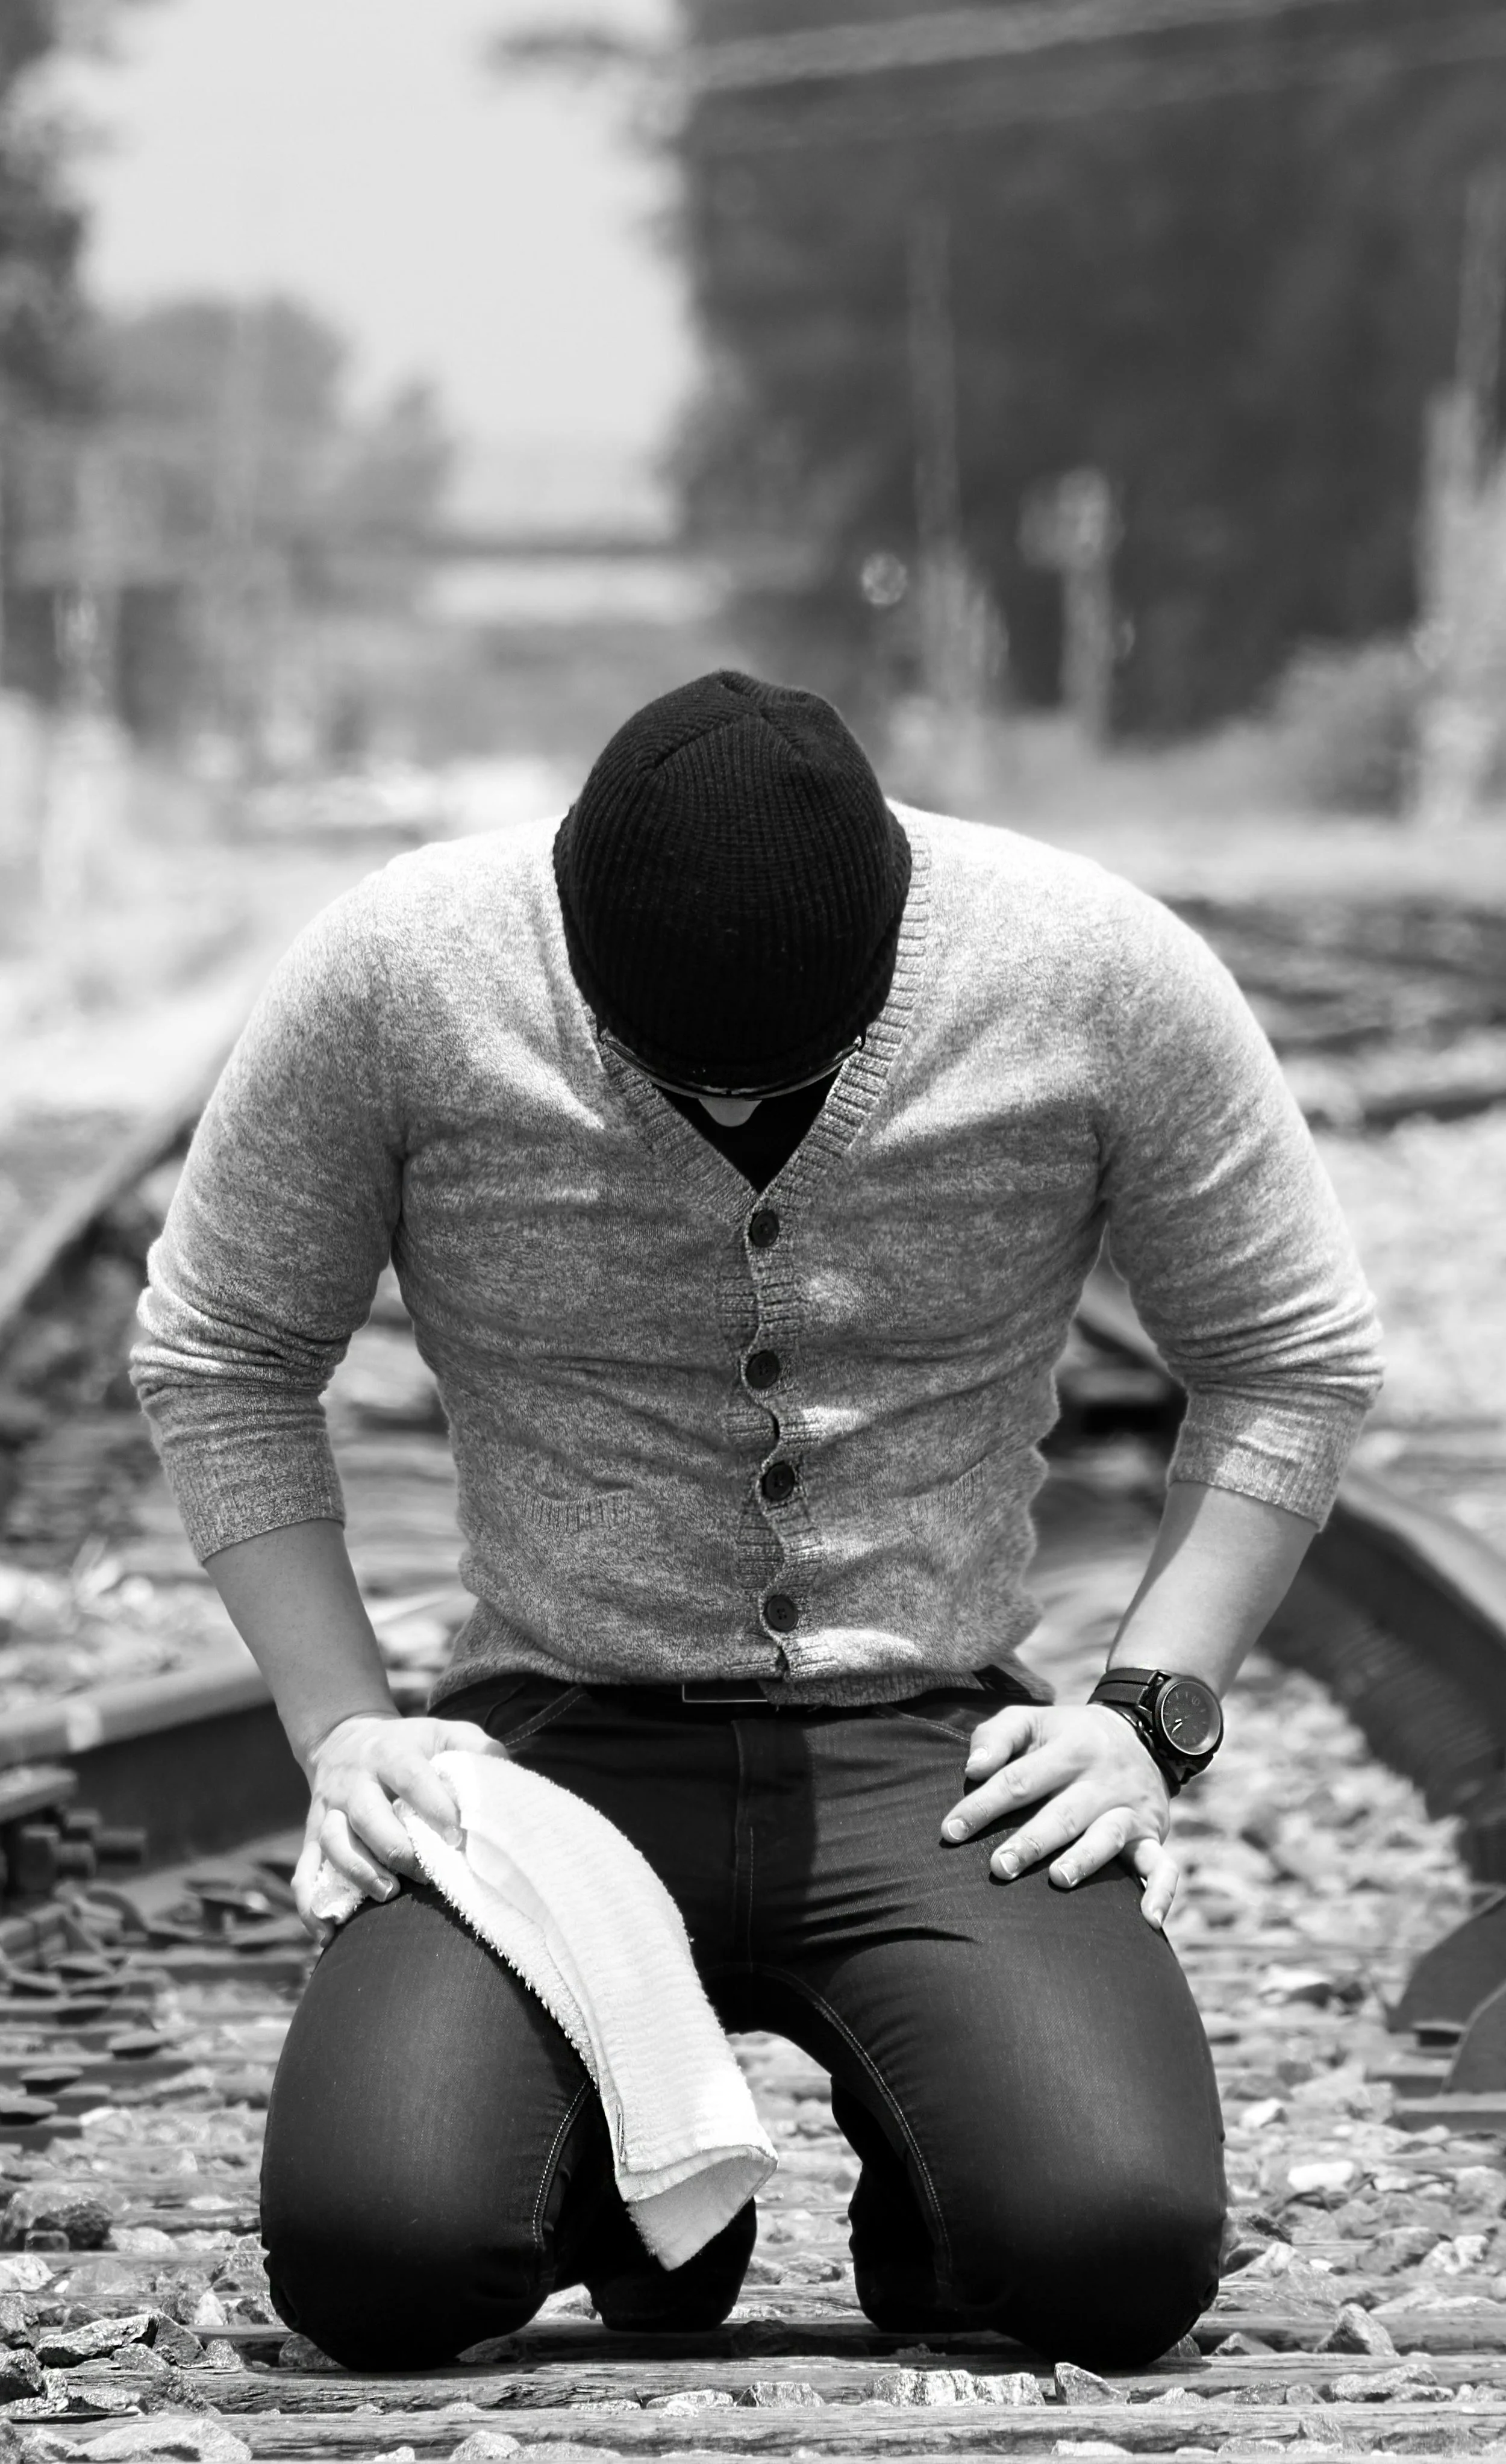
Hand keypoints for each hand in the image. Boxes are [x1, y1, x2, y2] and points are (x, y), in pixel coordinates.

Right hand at [292, 1712, 507, 1937]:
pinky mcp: (310, 1837)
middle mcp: (353, 1781)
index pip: (409, 1777)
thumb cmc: (408, 1744)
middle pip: (367, 1816)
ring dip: (359, 1872)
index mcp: (389, 1752)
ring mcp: (327, 1810)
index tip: (457, 1835)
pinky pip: (303, 1874)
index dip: (433, 1805)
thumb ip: (475, 1748)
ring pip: (333, 1843)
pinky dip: (311, 1906)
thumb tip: (504, 1779)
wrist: (343, 1739)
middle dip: (397, 1849)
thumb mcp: (441, 1732)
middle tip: (426, 1873)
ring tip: (388, 1894)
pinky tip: (330, 1933)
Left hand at [939, 1702, 1178, 1927]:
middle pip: (1063, 1813)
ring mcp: (1130, 1809)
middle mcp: (1102, 1780)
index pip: (1020, 1779)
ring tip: (1058, 1879)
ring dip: (1084, 1860)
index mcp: (1070, 1748)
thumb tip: (973, 1769)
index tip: (950, 1832)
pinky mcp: (1152, 1835)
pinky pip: (1164, 1866)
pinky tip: (1148, 1920)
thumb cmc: (1067, 1736)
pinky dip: (1160, 1892)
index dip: (984, 1806)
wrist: (1142, 1733)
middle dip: (1031, 1842)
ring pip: (1107, 1837)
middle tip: (998, 1868)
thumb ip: (997, 1737)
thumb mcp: (1033, 1720)